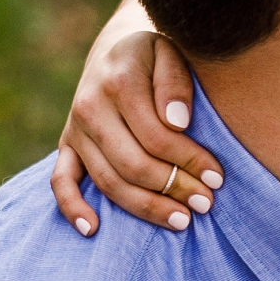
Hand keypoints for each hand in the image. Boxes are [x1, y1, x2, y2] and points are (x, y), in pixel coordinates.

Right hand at [49, 26, 219, 235]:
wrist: (117, 50)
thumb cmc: (155, 57)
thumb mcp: (170, 53)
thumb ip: (175, 82)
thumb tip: (178, 122)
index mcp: (119, 82)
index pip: (157, 136)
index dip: (189, 161)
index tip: (217, 178)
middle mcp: (90, 107)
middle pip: (133, 164)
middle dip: (174, 188)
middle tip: (206, 204)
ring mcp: (75, 129)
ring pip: (107, 180)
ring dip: (145, 206)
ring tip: (181, 221)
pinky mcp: (67, 146)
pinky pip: (61, 181)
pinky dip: (73, 208)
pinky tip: (93, 230)